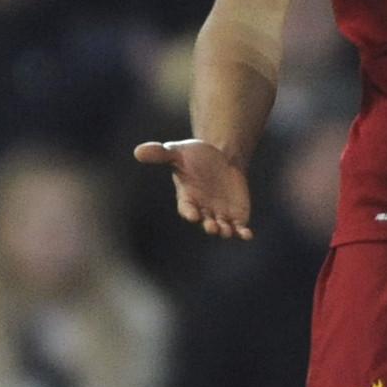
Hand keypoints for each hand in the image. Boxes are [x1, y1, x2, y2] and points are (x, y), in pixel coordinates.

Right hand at [134, 136, 251, 238]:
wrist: (221, 156)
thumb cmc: (195, 155)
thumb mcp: (178, 152)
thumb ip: (161, 154)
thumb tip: (138, 151)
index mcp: (187, 197)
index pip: (187, 208)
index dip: (189, 212)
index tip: (192, 215)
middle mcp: (203, 208)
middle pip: (205, 221)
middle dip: (210, 225)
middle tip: (213, 227)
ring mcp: (220, 213)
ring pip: (222, 227)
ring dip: (225, 230)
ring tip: (227, 231)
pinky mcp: (236, 214)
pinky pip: (239, 227)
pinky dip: (243, 232)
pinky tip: (247, 235)